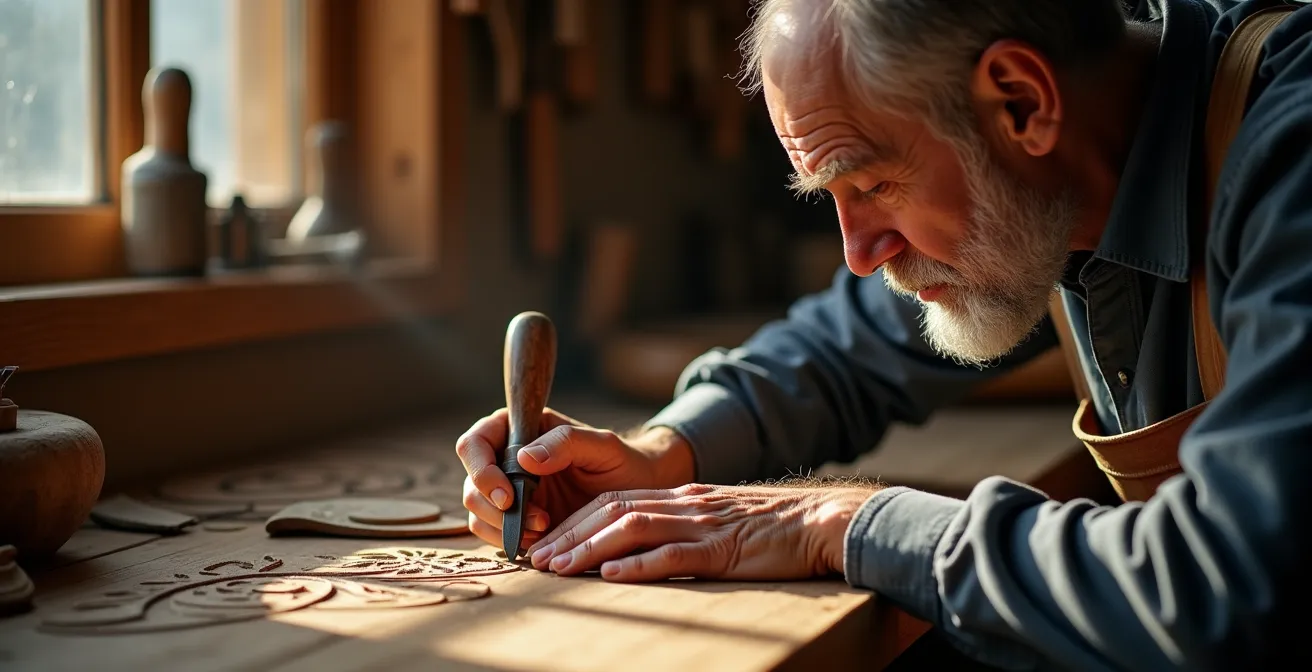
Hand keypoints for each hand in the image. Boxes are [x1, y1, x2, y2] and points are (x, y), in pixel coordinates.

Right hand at [456, 407, 694, 548]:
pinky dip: (510, 541)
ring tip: (543, 530)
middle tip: (537, 520)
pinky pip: (493, 534)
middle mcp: (506, 460)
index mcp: (519, 430)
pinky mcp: (515, 520)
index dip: (481, 470)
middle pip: (471, 484)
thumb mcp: (601, 446)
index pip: (475, 444)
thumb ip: (565, 444)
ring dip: (503, 528)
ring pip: (477, 512)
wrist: (635, 495)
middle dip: (495, 508)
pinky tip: (541, 540)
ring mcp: (508, 492)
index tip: (507, 496)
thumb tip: (524, 457)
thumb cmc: (620, 462)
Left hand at [525, 483, 881, 581]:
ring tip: (559, 568)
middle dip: (570, 535)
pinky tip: (612, 575)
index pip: (616, 503)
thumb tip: (641, 552)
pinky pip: (674, 555)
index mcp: (683, 498)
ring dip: (590, 549)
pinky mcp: (723, 549)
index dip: (576, 522)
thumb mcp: (720, 520)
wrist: (822, 520)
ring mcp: (703, 525)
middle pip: (613, 512)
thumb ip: (683, 528)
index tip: (546, 543)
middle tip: (537, 559)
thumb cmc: (774, 528)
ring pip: (633, 529)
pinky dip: (639, 565)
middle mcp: (685, 504)